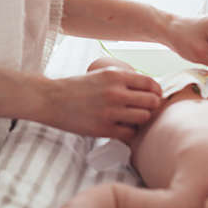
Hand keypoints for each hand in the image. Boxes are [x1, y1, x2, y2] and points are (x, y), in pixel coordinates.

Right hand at [42, 65, 161, 141]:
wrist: (51, 99)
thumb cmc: (76, 87)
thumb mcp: (101, 73)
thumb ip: (123, 79)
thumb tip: (147, 89)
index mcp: (116, 75)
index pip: (150, 83)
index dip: (156, 91)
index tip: (154, 96)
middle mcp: (115, 92)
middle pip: (151, 102)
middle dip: (151, 106)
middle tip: (143, 109)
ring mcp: (110, 111)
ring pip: (143, 118)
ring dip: (140, 120)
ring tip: (131, 119)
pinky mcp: (103, 128)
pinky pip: (130, 133)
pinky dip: (129, 132)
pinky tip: (122, 128)